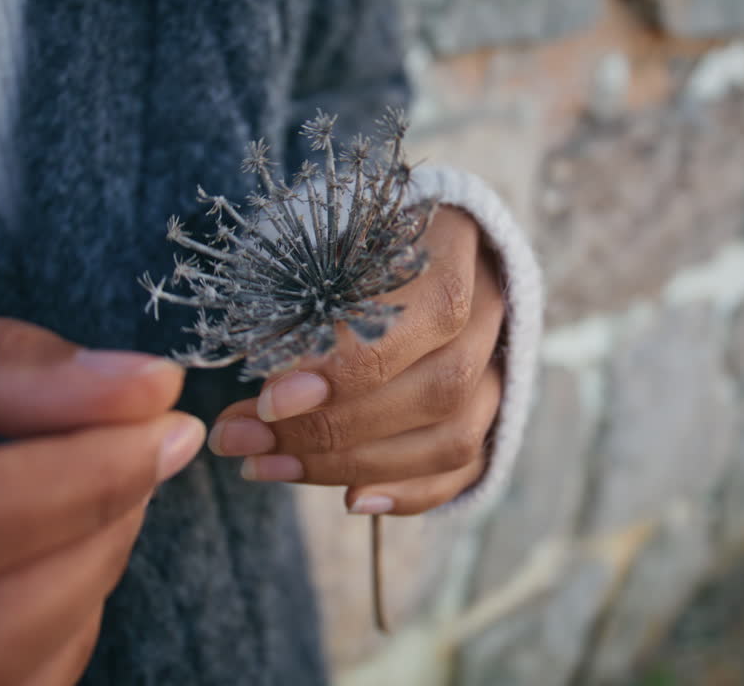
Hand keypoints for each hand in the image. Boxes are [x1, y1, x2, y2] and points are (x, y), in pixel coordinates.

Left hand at [209, 205, 504, 514]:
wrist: (400, 245)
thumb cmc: (345, 243)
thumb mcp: (322, 247)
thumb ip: (306, 306)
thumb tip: (271, 393)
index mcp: (456, 244)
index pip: (428, 314)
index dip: (352, 367)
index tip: (271, 399)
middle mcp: (493, 307)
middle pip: (439, 387)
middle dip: (333, 428)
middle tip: (244, 438)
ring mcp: (499, 365)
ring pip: (454, 437)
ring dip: (355, 465)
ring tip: (266, 466)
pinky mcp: (491, 411)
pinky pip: (465, 467)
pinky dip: (410, 492)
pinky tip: (350, 499)